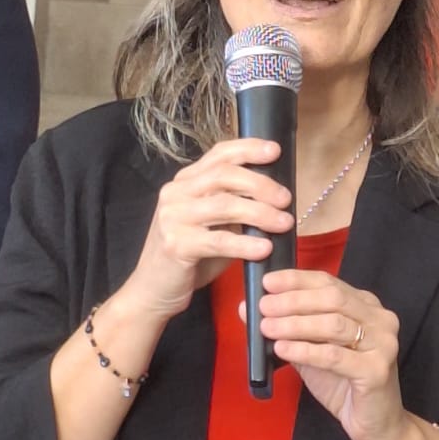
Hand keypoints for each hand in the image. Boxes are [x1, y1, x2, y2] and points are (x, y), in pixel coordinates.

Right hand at [124, 139, 293, 319]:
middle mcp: (175, 194)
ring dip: (260, 213)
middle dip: (260, 184)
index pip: (218, 155)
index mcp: (185, 182)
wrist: (153, 290)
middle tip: (286, 199)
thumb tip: (275, 196)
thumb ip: (235, 205)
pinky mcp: (176, 245)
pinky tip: (265, 248)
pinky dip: (246, 244)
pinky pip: (219, 240)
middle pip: (224, 176)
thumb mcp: (213, 224)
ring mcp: (173, 218)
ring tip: (285, 223)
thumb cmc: (190, 258)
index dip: (248, 149)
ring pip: (224, 206)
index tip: (275, 151)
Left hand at [255, 268, 406, 439]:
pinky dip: (305, 351)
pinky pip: (334, 356)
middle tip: (263, 307)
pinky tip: (282, 349)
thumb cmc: (344, 385)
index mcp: (367, 307)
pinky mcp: (377, 370)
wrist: (375, 423)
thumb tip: (248, 309)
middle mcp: (380, 320)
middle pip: (332, 298)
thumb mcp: (311, 350)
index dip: (296, 279)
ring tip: (266, 327)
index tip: (267, 282)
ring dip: (295, 324)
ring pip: (333, 324)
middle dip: (292, 301)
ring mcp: (383, 344)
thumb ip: (287, 329)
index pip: (329, 282)